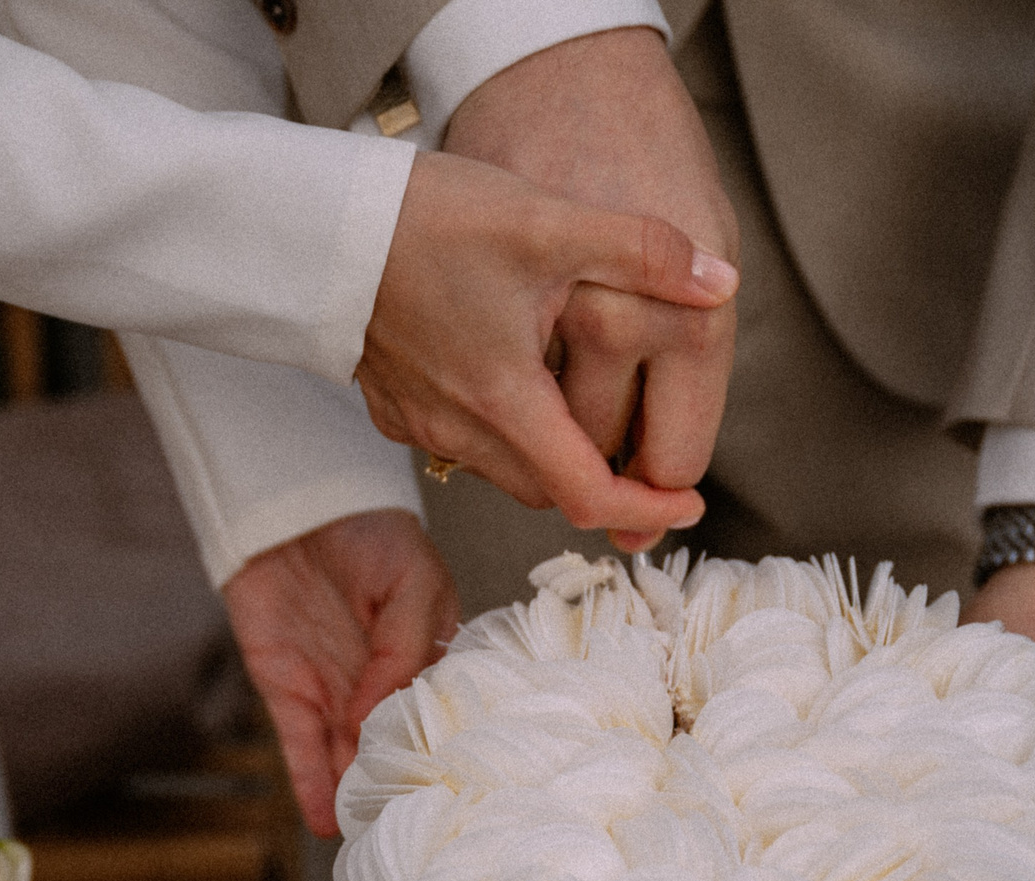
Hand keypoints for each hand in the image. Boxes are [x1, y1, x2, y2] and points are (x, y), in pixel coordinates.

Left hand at [221, 508, 461, 836]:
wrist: (293, 504)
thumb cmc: (366, 531)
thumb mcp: (414, 578)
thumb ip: (408, 645)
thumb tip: (378, 716)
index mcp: (428, 654)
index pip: (442, 713)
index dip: (447, 749)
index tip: (456, 791)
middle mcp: (382, 682)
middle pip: (394, 746)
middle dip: (400, 787)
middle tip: (413, 830)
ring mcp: (335, 692)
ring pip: (348, 756)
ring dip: (355, 795)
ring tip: (369, 837)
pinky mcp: (288, 693)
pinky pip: (300, 747)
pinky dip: (309, 783)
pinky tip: (323, 820)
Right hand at [443, 27, 738, 550]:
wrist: (314, 220)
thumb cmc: (425, 219)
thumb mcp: (548, 221)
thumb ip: (643, 251)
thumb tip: (720, 283)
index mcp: (505, 401)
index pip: (588, 493)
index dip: (646, 507)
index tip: (688, 503)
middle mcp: (459, 429)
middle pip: (548, 491)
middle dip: (602, 485)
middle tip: (649, 462)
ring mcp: (419, 422)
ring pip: (504, 470)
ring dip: (551, 458)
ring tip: (591, 419)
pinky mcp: (391, 405)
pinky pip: (460, 443)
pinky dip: (502, 434)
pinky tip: (516, 383)